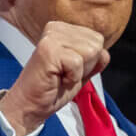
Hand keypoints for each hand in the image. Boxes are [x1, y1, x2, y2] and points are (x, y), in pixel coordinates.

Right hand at [0, 20, 109, 135]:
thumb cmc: (51, 91)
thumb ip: (94, 61)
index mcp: (64, 30)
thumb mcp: (80, 74)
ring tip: (61, 76)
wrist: (30, 106)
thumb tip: (105, 54)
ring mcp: (52, 37)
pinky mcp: (49, 49)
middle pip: (96, 44)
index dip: (90, 62)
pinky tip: (57, 79)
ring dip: (79, 72)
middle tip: (65, 75)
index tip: (69, 70)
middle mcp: (56, 28)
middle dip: (86, 66)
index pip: (97, 39)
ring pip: (90, 51)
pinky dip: (72, 77)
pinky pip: (77, 62)